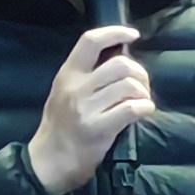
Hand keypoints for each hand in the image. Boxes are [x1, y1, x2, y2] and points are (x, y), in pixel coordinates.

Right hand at [29, 26, 154, 194]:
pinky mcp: (98, 128)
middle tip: (141, 86)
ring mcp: (86, 108)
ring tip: (141, 101)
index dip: (115, 32)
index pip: (91, 41)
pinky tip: (143, 112)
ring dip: (143, 93)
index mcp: (68, 74)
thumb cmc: (60, 126)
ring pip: (129, 86)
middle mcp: (76, 87)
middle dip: (139, 73)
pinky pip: (132, 109)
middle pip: (120, 64)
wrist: (49, 161)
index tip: (132, 35)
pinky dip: (145, 108)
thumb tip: (120, 60)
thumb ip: (86, 75)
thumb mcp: (63, 92)